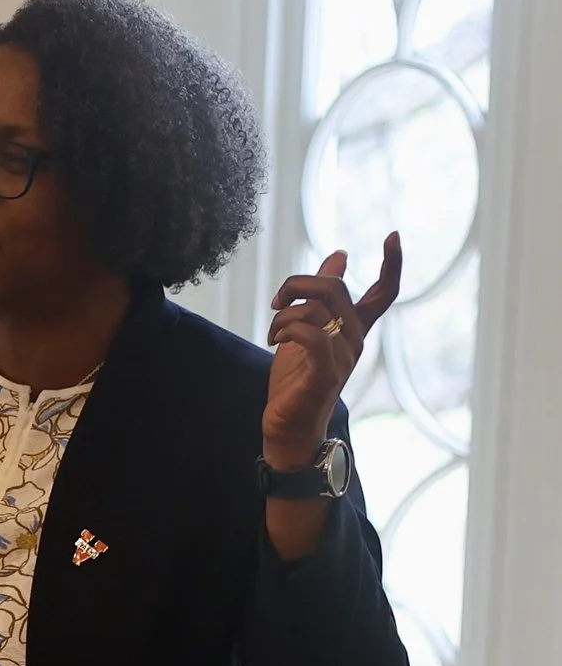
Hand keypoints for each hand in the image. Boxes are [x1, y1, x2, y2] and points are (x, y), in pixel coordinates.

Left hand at [263, 234, 401, 467]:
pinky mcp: (325, 373)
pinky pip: (311, 334)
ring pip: (316, 309)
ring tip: (273, 332)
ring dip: (283, 314)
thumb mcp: (305, 331)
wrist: (288, 429)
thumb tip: (340, 254)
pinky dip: (286, 329)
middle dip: (298, 282)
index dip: (392, 263)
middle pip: (335, 288)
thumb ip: (321, 297)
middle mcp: (355, 340)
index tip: (393, 235)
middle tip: (277, 301)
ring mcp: (343, 357)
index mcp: (354, 329)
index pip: (385, 292)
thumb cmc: (295, 382)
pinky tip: (274, 341)